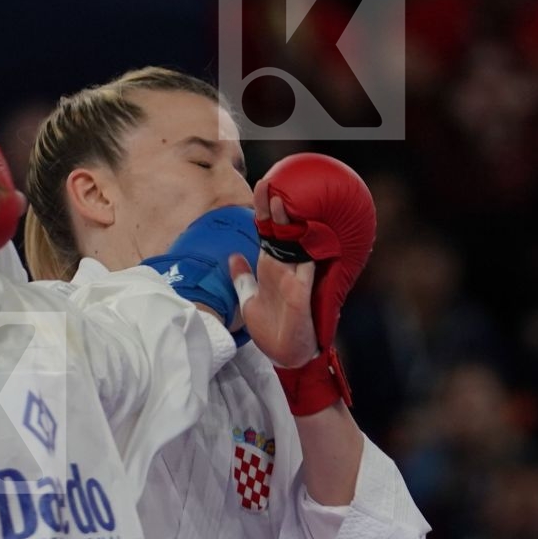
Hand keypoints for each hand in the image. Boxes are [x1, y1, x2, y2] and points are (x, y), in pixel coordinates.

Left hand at [247, 154, 374, 413]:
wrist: (285, 356)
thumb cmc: (271, 328)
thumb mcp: (249, 300)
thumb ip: (242, 278)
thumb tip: (232, 256)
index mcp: (271, 267)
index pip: (266, 231)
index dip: (262, 209)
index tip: (261, 184)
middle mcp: (285, 269)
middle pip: (281, 232)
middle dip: (275, 208)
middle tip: (271, 182)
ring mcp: (296, 280)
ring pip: (295, 245)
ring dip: (289, 224)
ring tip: (282, 202)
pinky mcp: (301, 296)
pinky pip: (305, 272)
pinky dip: (305, 255)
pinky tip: (306, 238)